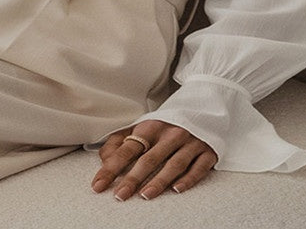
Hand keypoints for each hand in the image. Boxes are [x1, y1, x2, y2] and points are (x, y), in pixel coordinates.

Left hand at [91, 120, 216, 200]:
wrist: (201, 109)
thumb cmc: (165, 125)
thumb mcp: (141, 127)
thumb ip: (120, 141)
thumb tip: (104, 159)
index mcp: (150, 127)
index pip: (127, 149)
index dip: (111, 167)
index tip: (99, 184)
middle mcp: (169, 134)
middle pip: (149, 158)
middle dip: (133, 178)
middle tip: (120, 195)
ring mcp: (190, 142)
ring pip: (174, 164)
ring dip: (159, 181)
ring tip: (145, 195)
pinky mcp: (207, 151)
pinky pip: (198, 167)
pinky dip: (188, 179)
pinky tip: (177, 190)